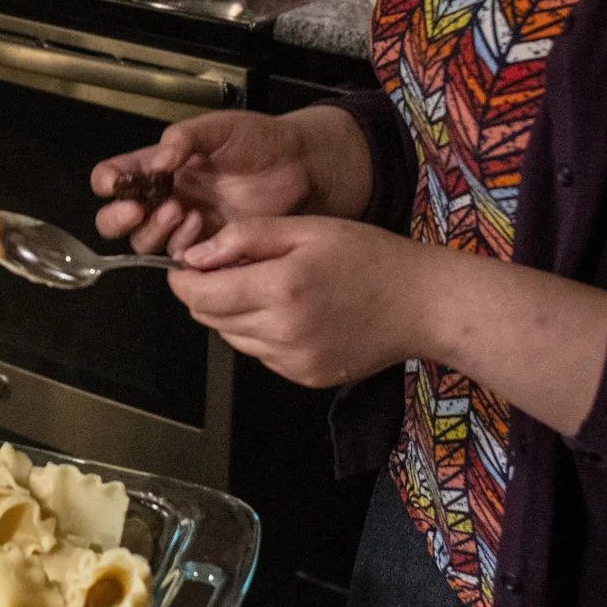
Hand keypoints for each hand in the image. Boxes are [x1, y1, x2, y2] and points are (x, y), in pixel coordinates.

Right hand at [91, 110, 325, 256]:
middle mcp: (164, 196)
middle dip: (117, 218)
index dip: (107, 181)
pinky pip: (179, 257)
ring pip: (144, 242)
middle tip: (136, 210)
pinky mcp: (207, 246)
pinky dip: (183, 245)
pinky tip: (201, 226)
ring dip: (155, 230)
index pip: (115, 175)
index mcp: (159, 165)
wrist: (299, 167)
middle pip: (117, 219)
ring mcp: (184, 224)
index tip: (114, 184)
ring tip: (180, 211)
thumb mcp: (219, 127)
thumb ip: (184, 138)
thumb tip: (158, 160)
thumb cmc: (259, 140)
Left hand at [167, 215, 439, 388]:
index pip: (200, 294)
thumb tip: (194, 256)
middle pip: (210, 318)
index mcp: (280, 288)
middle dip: (206, 293)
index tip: (185, 265)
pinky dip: (261, 333)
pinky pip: (261, 354)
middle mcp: (282, 332)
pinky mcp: (304, 377)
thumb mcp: (307, 229)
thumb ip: (245, 238)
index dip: (183, 278)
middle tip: (229, 268)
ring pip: (232, 337)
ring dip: (233, 313)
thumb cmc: (370, 257)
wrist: (423, 304)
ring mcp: (293, 361)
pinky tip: (290, 311)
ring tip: (267, 286)